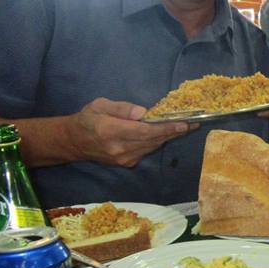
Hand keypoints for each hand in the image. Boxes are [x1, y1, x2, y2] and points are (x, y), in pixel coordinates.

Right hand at [67, 98, 192, 166]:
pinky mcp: (127, 162)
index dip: (165, 128)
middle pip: (152, 140)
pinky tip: (168, 133)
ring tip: (186, 126)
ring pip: (152, 146)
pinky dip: (158, 141)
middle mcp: (119, 148)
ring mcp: (124, 158)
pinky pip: (147, 150)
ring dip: (169, 136)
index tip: (183, 124)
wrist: (74, 142)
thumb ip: (121, 108)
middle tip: (194, 122)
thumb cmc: (87, 119)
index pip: (144, 131)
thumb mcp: (99, 105)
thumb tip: (143, 112)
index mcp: (110, 131)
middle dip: (174, 132)